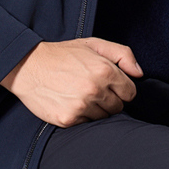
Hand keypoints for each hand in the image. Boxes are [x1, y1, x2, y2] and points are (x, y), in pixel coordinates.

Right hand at [0, 37, 142, 126]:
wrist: (29, 66)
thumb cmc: (63, 54)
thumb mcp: (93, 44)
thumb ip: (122, 54)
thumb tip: (139, 74)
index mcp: (105, 70)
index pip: (130, 92)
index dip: (121, 89)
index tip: (109, 85)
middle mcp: (95, 89)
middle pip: (118, 107)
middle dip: (109, 99)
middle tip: (91, 88)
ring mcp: (82, 106)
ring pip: (103, 118)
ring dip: (95, 109)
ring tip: (79, 94)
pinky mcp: (69, 119)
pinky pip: (86, 124)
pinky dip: (81, 116)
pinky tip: (70, 102)